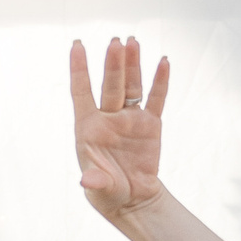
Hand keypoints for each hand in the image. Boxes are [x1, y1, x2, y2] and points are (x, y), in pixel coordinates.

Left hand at [71, 36, 168, 219]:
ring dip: (132, 65)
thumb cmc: (107, 193)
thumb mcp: (99, 188)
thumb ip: (95, 181)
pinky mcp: (151, 125)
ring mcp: (129, 120)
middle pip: (110, 86)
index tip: (77, 44)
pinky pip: (156, 99)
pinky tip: (163, 62)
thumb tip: (87, 181)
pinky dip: (160, 81)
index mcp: (88, 128)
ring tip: (133, 42)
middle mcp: (108, 119)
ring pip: (131, 87)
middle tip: (116, 41)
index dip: (79, 69)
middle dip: (113, 64)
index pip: (81, 92)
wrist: (133, 200)